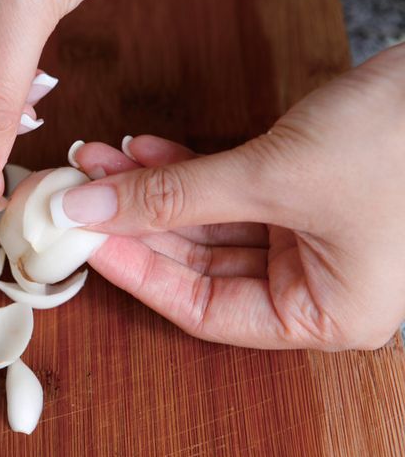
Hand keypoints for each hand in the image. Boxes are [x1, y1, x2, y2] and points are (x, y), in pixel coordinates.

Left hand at [58, 44, 404, 350]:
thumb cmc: (399, 142)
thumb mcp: (273, 177)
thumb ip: (177, 195)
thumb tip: (92, 207)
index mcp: (323, 314)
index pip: (203, 309)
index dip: (138, 274)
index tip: (88, 241)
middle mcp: (313, 285)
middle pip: (198, 264)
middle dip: (137, 221)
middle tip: (84, 195)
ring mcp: (305, 239)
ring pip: (206, 223)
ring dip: (152, 190)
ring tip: (101, 163)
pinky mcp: (298, 196)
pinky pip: (225, 192)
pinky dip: (184, 170)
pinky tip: (142, 152)